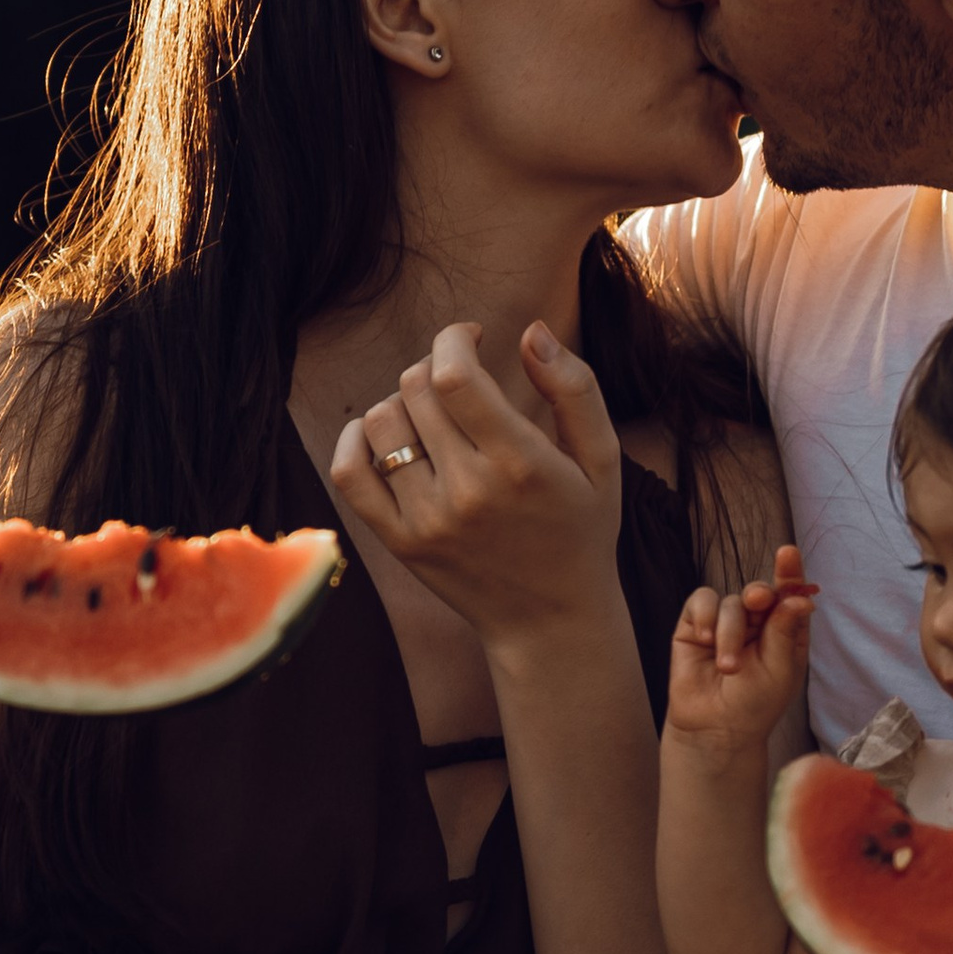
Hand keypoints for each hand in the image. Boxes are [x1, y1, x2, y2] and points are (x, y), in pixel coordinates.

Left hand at [327, 320, 620, 657]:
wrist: (550, 621)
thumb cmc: (581, 530)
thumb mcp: (602, 458)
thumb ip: (574, 388)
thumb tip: (531, 331)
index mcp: (519, 463)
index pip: (455, 375)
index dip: (454, 339)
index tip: (471, 338)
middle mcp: (468, 492)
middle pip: (416, 390)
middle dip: (435, 367)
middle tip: (459, 381)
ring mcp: (427, 520)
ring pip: (381, 422)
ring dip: (402, 401)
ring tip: (432, 414)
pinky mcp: (400, 542)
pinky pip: (349, 473)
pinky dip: (355, 440)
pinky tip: (383, 434)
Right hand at [664, 552, 815, 758]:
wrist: (715, 728)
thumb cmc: (754, 704)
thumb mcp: (780, 669)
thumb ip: (785, 630)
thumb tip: (799, 597)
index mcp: (783, 630)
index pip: (788, 594)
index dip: (789, 572)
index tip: (788, 553)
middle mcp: (756, 622)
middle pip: (759, 590)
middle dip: (760, 593)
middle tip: (759, 601)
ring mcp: (725, 623)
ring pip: (729, 602)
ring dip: (730, 632)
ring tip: (728, 667)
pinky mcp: (694, 626)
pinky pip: (701, 602)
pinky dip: (704, 617)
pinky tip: (705, 640)